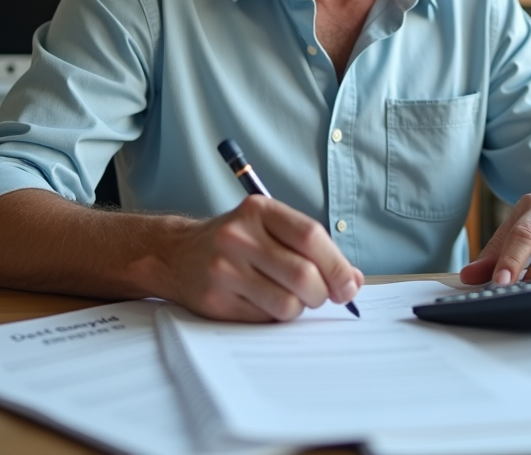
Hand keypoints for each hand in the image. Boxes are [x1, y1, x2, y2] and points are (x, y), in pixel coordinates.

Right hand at [160, 195, 362, 321]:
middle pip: (303, 274)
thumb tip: (354, 280)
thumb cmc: (237, 242)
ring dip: (298, 308)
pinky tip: (264, 303)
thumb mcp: (271, 228)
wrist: (175, 254)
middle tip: (321, 296)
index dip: (338, 265)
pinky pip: (264, 319)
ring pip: (287, 303)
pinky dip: (275, 317)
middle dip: (322, 293)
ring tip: (289, 298)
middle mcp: (239, 236)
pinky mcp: (215, 300)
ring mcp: (224, 269)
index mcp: (259, 210)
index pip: (311, 236)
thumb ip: (314, 248)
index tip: (349, 285)